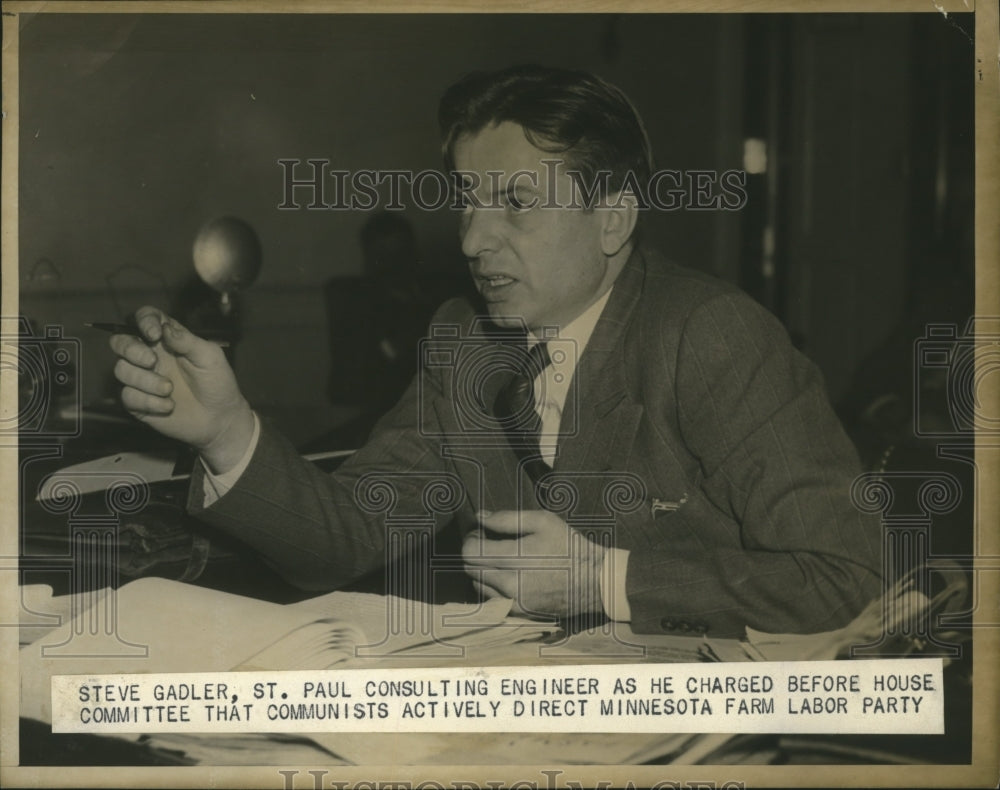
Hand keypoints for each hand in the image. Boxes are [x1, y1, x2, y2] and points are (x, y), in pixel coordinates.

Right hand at [109, 306, 253, 473]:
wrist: (219, 419)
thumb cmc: (218, 383)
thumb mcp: (210, 357)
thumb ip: (187, 340)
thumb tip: (164, 327)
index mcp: (168, 340)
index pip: (145, 318)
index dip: (143, 320)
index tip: (154, 334)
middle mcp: (150, 356)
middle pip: (120, 341)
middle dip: (130, 349)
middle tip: (152, 361)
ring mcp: (142, 379)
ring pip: (122, 369)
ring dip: (145, 380)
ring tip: (169, 389)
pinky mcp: (138, 402)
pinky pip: (128, 396)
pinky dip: (148, 401)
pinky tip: (168, 405)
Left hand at [462, 510, 606, 618]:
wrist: (594, 580)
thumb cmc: (569, 546)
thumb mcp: (543, 521)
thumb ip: (507, 519)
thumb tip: (480, 516)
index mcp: (514, 558)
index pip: (470, 552)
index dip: (471, 539)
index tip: (481, 534)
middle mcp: (509, 584)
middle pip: (470, 569)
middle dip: (475, 555)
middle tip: (491, 546)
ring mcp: (514, 602)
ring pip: (478, 587)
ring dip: (483, 573)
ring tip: (502, 563)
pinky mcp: (520, 614)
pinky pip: (493, 601)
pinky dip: (494, 589)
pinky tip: (510, 578)